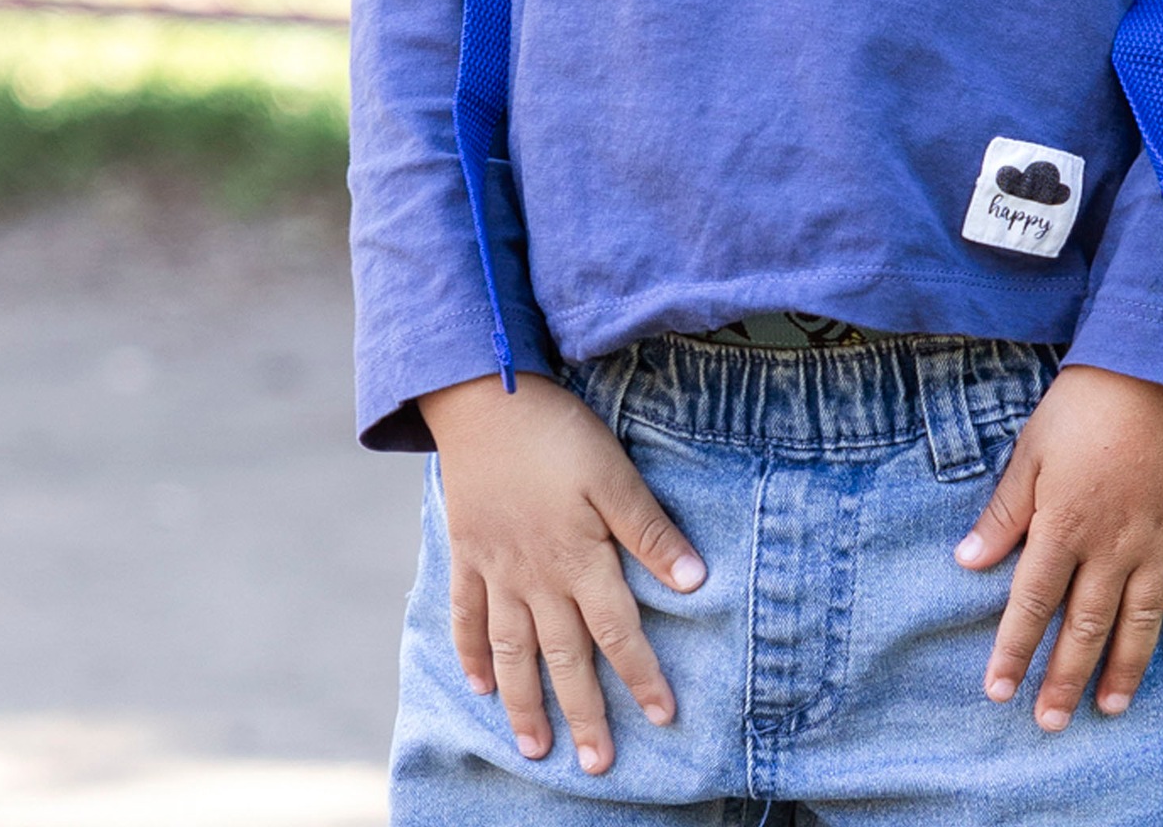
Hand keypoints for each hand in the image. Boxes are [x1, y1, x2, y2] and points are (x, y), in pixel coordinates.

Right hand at [419, 372, 706, 773]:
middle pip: (564, 657)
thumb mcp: (615, 472)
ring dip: (524, 702)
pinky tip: (479, 686)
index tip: (664, 717)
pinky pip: (466, 615)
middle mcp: (536, 576)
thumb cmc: (557, 432)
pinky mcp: (467, 552)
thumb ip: (650, 529)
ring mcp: (496, 568)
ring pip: (512, 651)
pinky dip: (471, 653)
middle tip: (597, 765)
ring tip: (535, 748)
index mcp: (579, 558)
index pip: (618, 631)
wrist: (484, 398)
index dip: (642, 676)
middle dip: (584, 713)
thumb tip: (697, 581)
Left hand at [954, 365, 1162, 729]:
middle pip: (1086, 625)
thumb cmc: (1082, 405)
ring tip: (1111, 707)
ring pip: (1142, 619)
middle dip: (1065, 678)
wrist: (1156, 365)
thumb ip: (1004, 513)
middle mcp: (1112, 543)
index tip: (997, 690)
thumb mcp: (1030, 451)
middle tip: (1050, 723)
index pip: (1032, 602)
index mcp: (1064, 524)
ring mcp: (1159, 538)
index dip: (1014, 649)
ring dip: (1126, 668)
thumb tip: (966, 562)